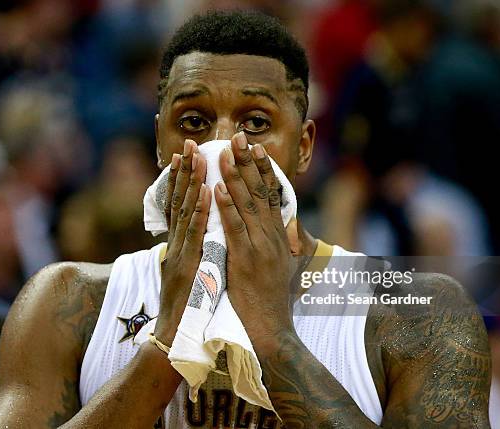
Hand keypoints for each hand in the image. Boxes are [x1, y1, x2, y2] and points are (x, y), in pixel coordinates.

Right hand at [154, 140, 210, 345]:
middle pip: (182, 200)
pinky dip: (199, 212)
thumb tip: (197, 235)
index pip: (182, 204)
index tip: (187, 154)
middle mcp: (179, 243)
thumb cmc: (186, 305)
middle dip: (186, 171)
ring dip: (191, 182)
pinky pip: (196, 234)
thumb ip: (191, 250)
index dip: (184, 178)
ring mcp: (182, 252)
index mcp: (181, 243)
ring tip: (196, 157)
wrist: (177, 334)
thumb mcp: (189, 270)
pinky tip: (205, 192)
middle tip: (189, 143)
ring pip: (187, 210)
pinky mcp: (188, 265)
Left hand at [214, 132, 297, 350]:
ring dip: (234, 175)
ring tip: (224, 152)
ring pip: (247, 203)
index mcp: (279, 236)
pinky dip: (225, 205)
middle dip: (249, 162)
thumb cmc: (272, 298)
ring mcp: (260, 245)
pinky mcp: (245, 258)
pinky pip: (234, 226)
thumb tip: (282, 229)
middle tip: (240, 137)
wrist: (272, 327)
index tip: (257, 149)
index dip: (264, 170)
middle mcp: (272, 236)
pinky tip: (217, 187)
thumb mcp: (282, 266)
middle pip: (260, 192)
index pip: (272, 196)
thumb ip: (280, 244)